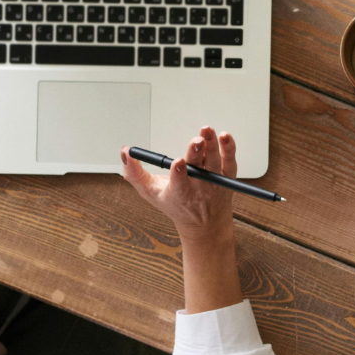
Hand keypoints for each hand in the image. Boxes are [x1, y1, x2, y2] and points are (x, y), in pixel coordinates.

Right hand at [121, 126, 237, 240]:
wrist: (205, 224)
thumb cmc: (175, 204)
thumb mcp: (150, 192)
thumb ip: (134, 173)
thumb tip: (125, 151)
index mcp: (179, 193)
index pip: (179, 182)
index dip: (179, 172)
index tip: (178, 162)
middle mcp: (199, 188)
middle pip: (199, 168)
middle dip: (197, 153)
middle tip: (197, 140)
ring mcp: (215, 181)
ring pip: (214, 161)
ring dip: (212, 145)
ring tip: (207, 131)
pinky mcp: (227, 175)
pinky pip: (230, 160)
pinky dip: (228, 148)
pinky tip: (223, 136)